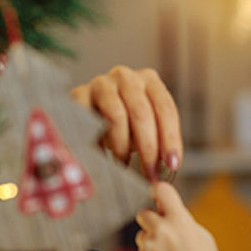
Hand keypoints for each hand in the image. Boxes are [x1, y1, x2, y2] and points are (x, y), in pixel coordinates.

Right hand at [70, 65, 182, 181]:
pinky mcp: (79, 94)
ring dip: (123, 147)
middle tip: (149, 173)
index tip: (171, 164)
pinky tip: (104, 157)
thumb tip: (169, 165)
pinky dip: (99, 143)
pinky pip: (91, 122)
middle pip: (142, 114)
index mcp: (150, 81)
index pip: (165, 109)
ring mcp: (102, 84)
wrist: (88, 116)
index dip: (170, 139)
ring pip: (117, 117)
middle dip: (148, 148)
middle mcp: (126, 77)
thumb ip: (159, 140)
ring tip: (124, 164)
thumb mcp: (146, 128)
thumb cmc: (126, 125)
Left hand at [134, 182, 231, 250]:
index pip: (161, 190)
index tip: (157, 194)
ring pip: (141, 237)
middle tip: (164, 233)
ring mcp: (148, 250)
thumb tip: (164, 209)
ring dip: (150, 243)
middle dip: (152, 221)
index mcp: (179, 220)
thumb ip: (181, 220)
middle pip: (143, 213)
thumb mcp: (201, 235)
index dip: (158, 191)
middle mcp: (161, 232)